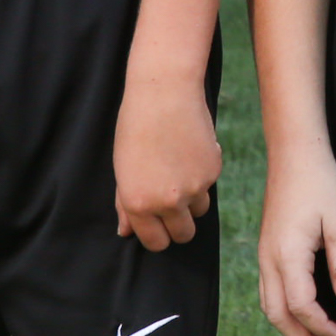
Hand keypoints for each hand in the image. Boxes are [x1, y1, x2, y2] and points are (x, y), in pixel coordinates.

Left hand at [114, 74, 219, 251]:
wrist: (165, 93)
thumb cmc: (136, 128)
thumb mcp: (122, 169)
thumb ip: (125, 204)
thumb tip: (126, 232)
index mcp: (138, 203)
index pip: (156, 242)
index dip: (158, 236)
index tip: (158, 225)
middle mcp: (167, 201)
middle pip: (183, 235)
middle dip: (179, 225)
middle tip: (172, 203)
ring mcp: (194, 187)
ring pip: (199, 211)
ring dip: (192, 200)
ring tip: (179, 170)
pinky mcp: (213, 171)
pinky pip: (209, 186)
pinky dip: (202, 175)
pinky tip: (189, 151)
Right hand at [256, 148, 335, 335]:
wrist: (295, 153)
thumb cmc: (321, 184)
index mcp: (287, 255)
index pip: (300, 306)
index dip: (320, 326)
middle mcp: (269, 259)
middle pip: (277, 314)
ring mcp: (264, 254)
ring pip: (269, 305)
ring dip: (290, 327)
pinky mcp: (267, 248)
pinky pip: (269, 290)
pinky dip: (284, 309)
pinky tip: (303, 309)